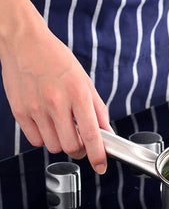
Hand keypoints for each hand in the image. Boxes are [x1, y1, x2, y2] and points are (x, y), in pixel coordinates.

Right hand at [0, 21, 111, 173]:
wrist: (25, 42)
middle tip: (81, 141)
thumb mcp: (85, 81)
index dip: (98, 155)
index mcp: (78, 94)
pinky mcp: (20, 111)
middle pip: (71, 147)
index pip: (91, 135)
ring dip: (62, 143)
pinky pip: (35, 140)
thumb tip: (107, 133)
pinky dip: (44, 137)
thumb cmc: (58, 60)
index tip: (101, 166)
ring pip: (54, 147)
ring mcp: (36, 108)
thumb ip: (98, 109)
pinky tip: (47, 122)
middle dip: (80, 150)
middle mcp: (57, 103)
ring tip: (62, 125)